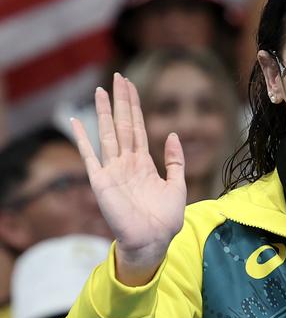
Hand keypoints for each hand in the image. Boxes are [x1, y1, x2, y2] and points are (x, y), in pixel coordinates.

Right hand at [71, 73, 186, 285]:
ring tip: (102, 90)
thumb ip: (175, 160)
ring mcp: (113, 170)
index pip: (137, 128)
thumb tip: (172, 134)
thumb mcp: (177, 185)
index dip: (134, 107)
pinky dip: (82, 139)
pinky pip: (89, 156)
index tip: (131, 85)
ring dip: (104, 112)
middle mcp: (126, 163)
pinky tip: (75, 122)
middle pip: (122, 125)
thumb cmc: (165, 218)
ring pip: (108, 134)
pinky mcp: (101, 181)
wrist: (153, 240)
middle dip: (121, 101)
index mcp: (143, 163)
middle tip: (118, 77)